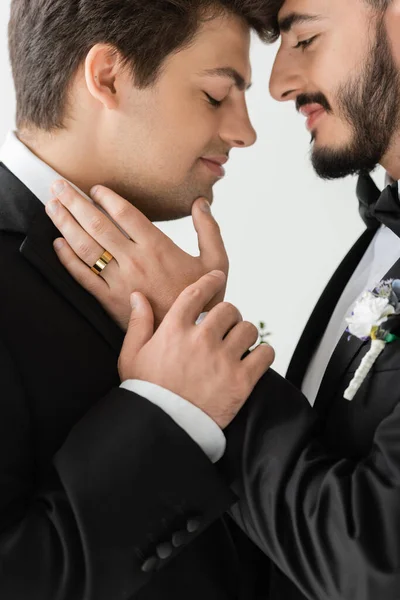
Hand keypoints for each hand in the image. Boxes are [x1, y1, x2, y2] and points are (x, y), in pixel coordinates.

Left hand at [46, 181, 228, 329]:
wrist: (191, 333)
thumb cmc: (204, 298)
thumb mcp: (216, 262)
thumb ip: (209, 230)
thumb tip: (201, 203)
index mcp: (158, 247)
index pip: (125, 213)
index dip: (106, 197)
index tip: (94, 188)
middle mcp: (134, 260)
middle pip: (97, 224)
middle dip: (74, 202)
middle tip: (58, 185)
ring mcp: (119, 280)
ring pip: (85, 247)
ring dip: (65, 223)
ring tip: (52, 206)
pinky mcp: (109, 300)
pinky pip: (83, 276)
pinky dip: (67, 258)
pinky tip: (57, 244)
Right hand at [118, 270, 274, 428]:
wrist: (163, 429)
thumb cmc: (146, 393)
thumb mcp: (132, 356)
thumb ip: (139, 323)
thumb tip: (138, 296)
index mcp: (174, 330)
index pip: (198, 292)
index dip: (211, 280)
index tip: (217, 277)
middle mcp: (200, 339)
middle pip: (228, 309)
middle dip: (228, 315)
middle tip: (226, 327)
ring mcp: (222, 360)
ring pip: (248, 329)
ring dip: (245, 334)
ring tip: (238, 344)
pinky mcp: (241, 381)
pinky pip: (265, 354)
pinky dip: (263, 354)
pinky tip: (254, 359)